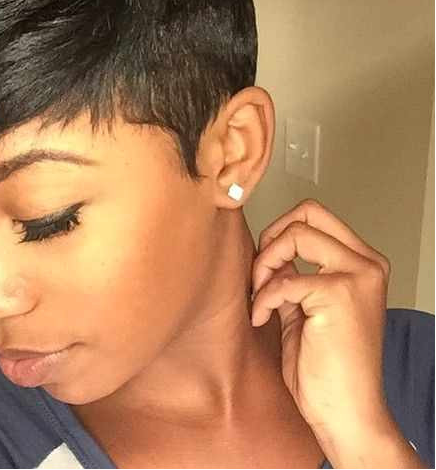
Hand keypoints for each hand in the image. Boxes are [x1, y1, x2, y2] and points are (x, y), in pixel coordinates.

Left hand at [250, 199, 392, 444]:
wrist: (344, 412)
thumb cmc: (324, 366)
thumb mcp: (304, 305)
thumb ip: (293, 272)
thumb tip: (268, 247)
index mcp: (361, 262)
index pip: (315, 214)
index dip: (279, 230)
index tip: (264, 262)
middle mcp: (366, 263)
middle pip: (306, 213)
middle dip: (272, 238)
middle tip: (261, 273)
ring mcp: (357, 276)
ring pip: (295, 234)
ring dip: (264, 266)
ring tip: (260, 297)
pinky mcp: (339, 294)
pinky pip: (283, 279)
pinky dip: (263, 298)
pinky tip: (261, 319)